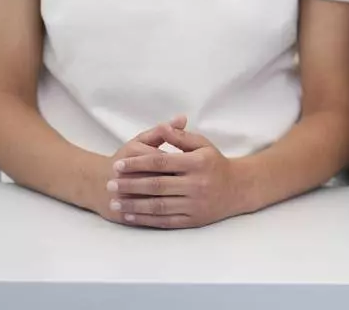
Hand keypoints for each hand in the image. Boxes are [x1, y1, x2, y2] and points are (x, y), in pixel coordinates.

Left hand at [107, 121, 243, 228]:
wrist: (238, 189)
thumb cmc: (215, 164)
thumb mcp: (203, 145)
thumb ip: (181, 137)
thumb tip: (162, 127)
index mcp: (198, 163)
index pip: (161, 162)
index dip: (137, 163)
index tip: (118, 164)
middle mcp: (197, 184)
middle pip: (156, 185)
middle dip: (130, 185)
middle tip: (110, 184)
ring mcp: (195, 204)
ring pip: (157, 205)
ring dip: (133, 205)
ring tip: (114, 202)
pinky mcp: (192, 220)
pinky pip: (164, 220)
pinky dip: (145, 219)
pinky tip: (130, 216)